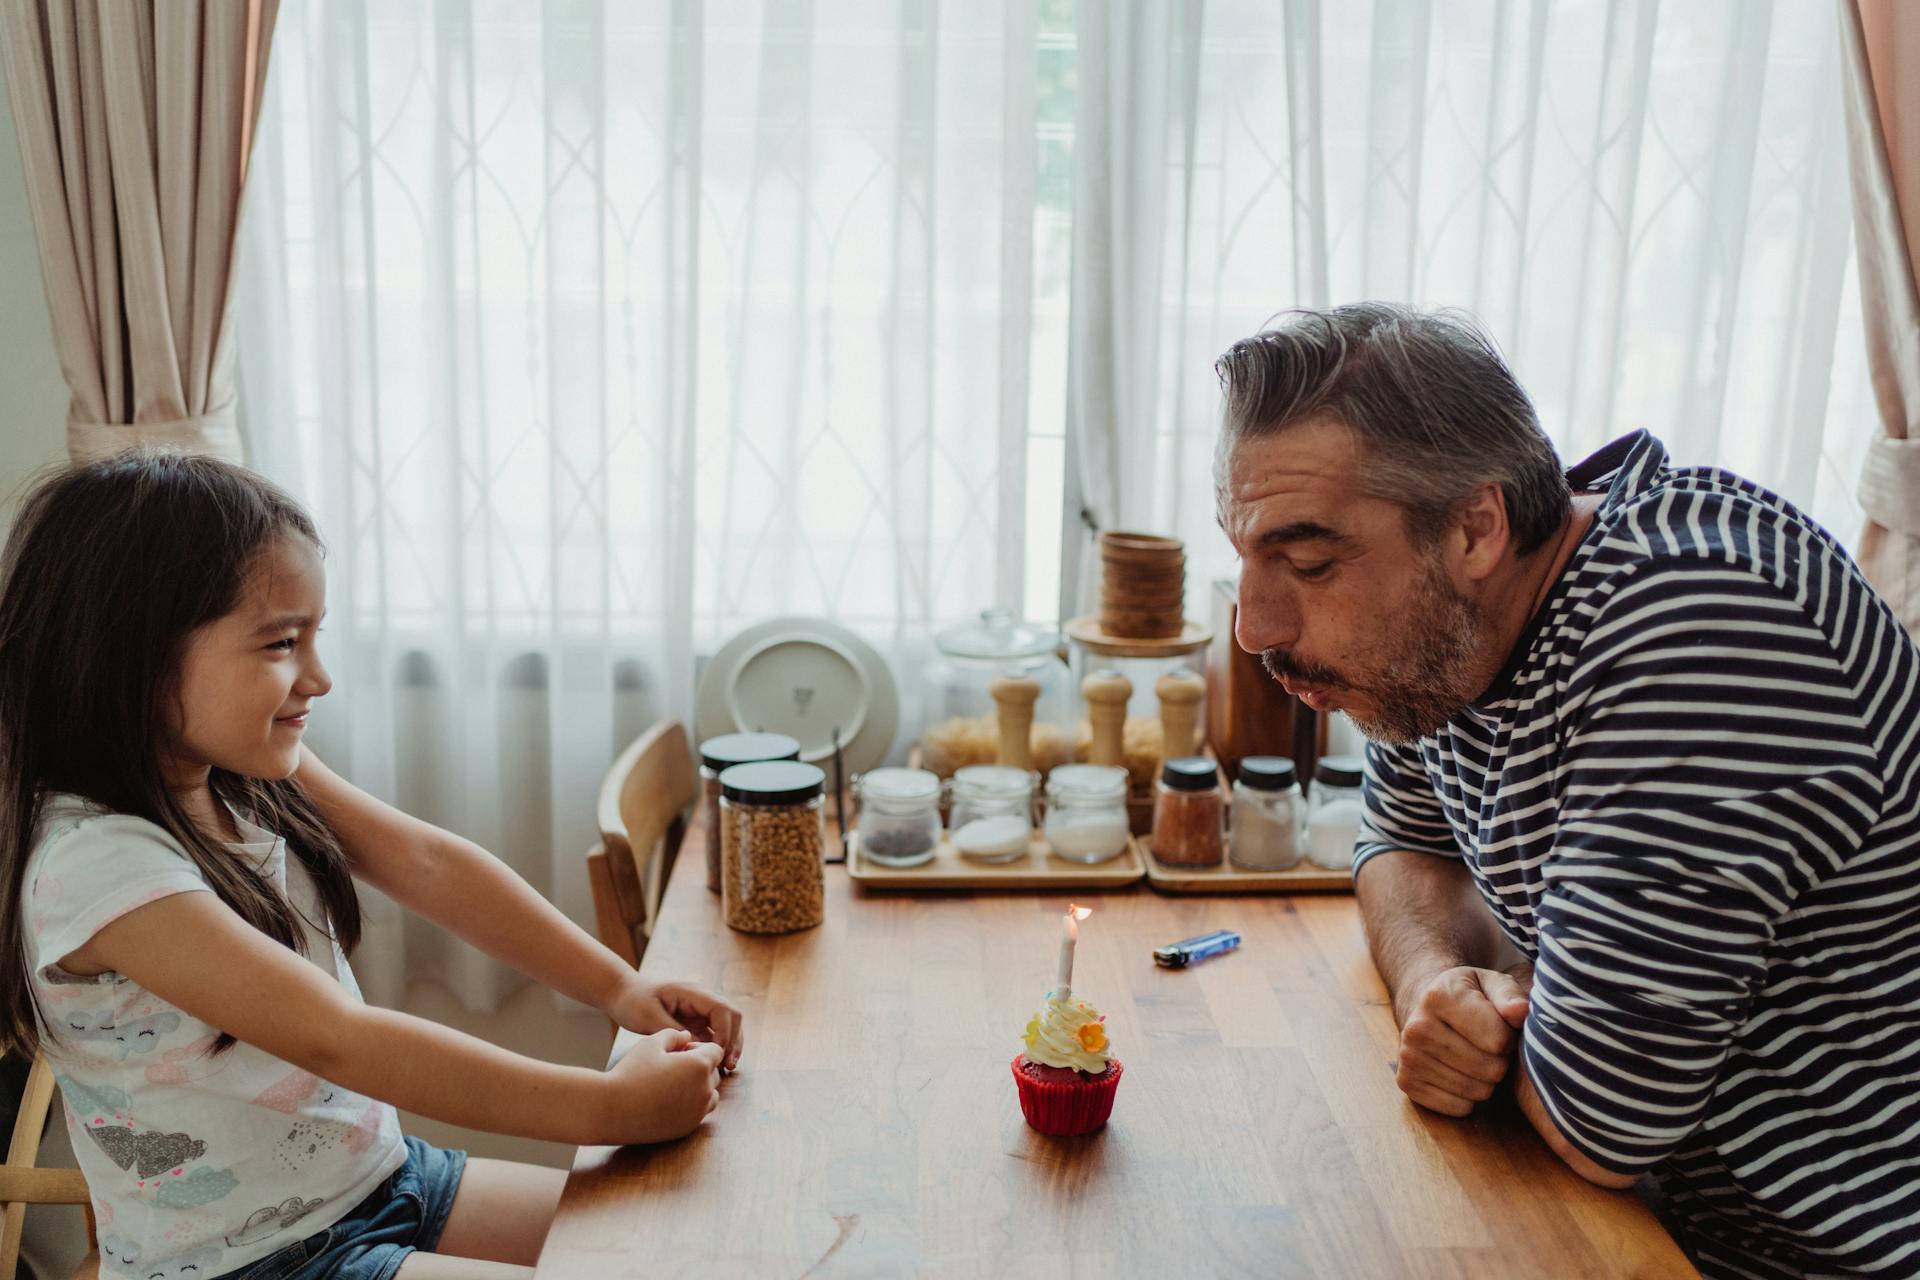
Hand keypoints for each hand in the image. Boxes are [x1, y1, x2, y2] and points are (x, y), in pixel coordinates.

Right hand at [600, 1028, 724, 1143]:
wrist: (612, 1110)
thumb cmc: (630, 1072)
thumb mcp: (651, 1043)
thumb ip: (674, 1035)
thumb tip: (687, 1036)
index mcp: (700, 1066)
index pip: (716, 1051)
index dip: (699, 1048)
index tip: (679, 1051)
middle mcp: (705, 1090)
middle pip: (714, 1073)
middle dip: (700, 1067)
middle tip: (673, 1067)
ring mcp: (697, 1112)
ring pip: (710, 1095)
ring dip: (698, 1087)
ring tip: (672, 1084)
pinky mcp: (687, 1128)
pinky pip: (698, 1113)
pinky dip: (690, 1105)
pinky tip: (667, 1100)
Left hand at [606, 975, 744, 1072]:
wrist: (623, 994)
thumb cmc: (633, 1001)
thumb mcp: (648, 1017)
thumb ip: (671, 1030)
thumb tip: (694, 1047)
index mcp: (692, 993)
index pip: (722, 1009)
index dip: (725, 1032)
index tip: (716, 1053)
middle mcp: (701, 1000)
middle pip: (732, 1016)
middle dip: (734, 1040)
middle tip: (729, 1065)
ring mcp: (700, 1011)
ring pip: (727, 1026)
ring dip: (729, 1045)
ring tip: (726, 1068)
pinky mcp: (695, 1022)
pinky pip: (715, 1034)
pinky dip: (717, 1049)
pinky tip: (714, 1064)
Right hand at [1393, 963, 1532, 1116]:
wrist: (1425, 1010)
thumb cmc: (1469, 998)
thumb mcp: (1491, 984)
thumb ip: (1510, 995)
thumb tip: (1520, 1011)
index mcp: (1438, 996)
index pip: (1499, 1039)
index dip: (1509, 1037)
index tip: (1500, 1028)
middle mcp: (1417, 1027)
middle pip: (1490, 1069)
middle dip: (1499, 1061)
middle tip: (1489, 1047)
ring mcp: (1408, 1057)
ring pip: (1478, 1091)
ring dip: (1486, 1080)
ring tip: (1476, 1058)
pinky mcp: (1407, 1082)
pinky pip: (1461, 1107)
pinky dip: (1468, 1097)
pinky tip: (1460, 1073)